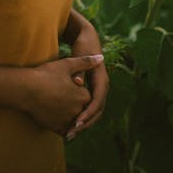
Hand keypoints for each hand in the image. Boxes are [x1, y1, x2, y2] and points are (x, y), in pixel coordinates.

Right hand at [24, 54, 104, 135]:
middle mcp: (78, 111)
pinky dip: (63, 126)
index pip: (86, 95)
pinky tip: (54, 117)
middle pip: (80, 108)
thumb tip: (101, 57)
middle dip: (73, 103)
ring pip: (73, 120)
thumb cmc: (45, 75)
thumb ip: (85, 62)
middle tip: (60, 94)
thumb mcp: (66, 65)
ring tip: (56, 105)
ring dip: (69, 116)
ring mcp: (68, 121)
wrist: (25, 90)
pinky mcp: (57, 128)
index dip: (76, 89)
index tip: (67, 84)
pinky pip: (64, 130)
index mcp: (83, 96)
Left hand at [66, 25, 108, 139]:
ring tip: (70, 133)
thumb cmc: (82, 46)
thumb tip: (79, 84)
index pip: (97, 102)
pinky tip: (71, 123)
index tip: (77, 124)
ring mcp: (98, 89)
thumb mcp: (79, 55)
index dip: (87, 114)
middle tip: (71, 133)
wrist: (87, 38)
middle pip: (97, 111)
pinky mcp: (92, 90)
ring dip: (84, 123)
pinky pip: (90, 106)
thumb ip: (79, 71)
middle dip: (85, 123)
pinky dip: (82, 116)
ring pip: (94, 111)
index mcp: (101, 79)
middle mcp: (102, 86)